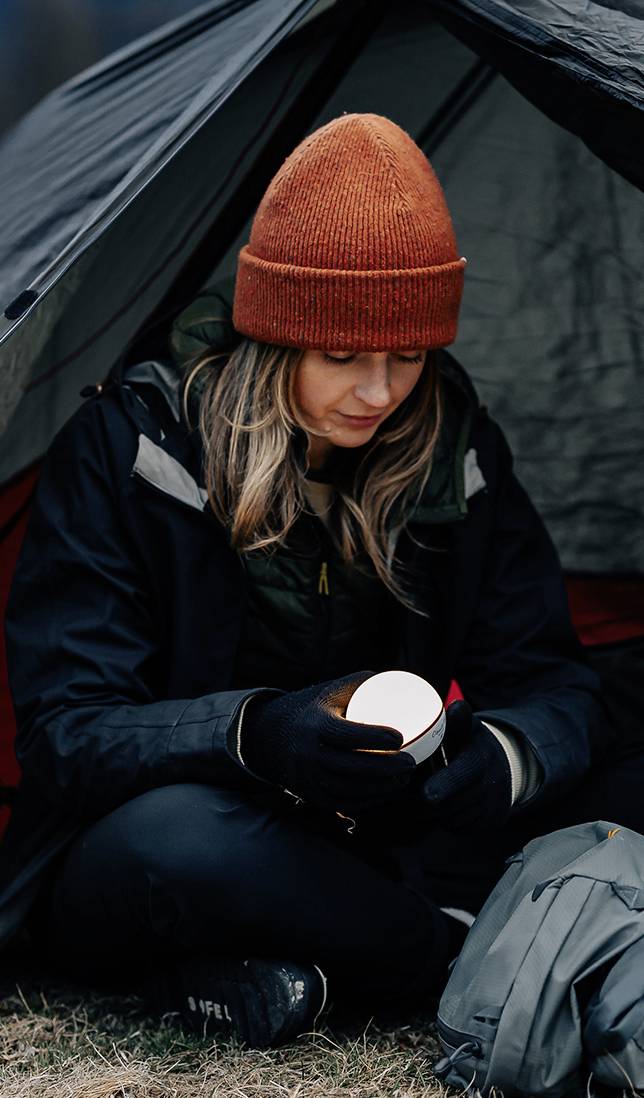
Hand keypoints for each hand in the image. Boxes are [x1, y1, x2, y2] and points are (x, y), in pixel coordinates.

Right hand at [241, 672, 415, 815]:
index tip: (400, 737)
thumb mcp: (334, 690)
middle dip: (386, 768)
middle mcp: (308, 753)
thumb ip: (366, 684)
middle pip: (351, 767)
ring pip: (350, 789)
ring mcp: (309, 778)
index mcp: (315, 724)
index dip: (374, 737)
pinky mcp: (313, 796)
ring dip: (382, 788)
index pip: (345, 734)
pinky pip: (344, 804)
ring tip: (404, 777)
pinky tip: (387, 791)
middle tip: (410, 762)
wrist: (274, 735)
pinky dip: (369, 801)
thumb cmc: (315, 707)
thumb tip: (403, 683)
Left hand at [421, 700, 511, 831]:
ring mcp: (489, 809)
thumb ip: (460, 720)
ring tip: (420, 795)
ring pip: (451, 819)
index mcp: (481, 759)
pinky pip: (457, 829)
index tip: (426, 793)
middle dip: (426, 801)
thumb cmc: (472, 744)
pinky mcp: (485, 824)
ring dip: (432, 812)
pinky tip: (437, 806)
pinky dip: (444, 820)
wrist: (504, 768)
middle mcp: (490, 787)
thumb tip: (457, 706)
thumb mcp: (469, 728)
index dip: (445, 785)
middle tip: (406, 790)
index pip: (464, 775)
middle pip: (452, 802)